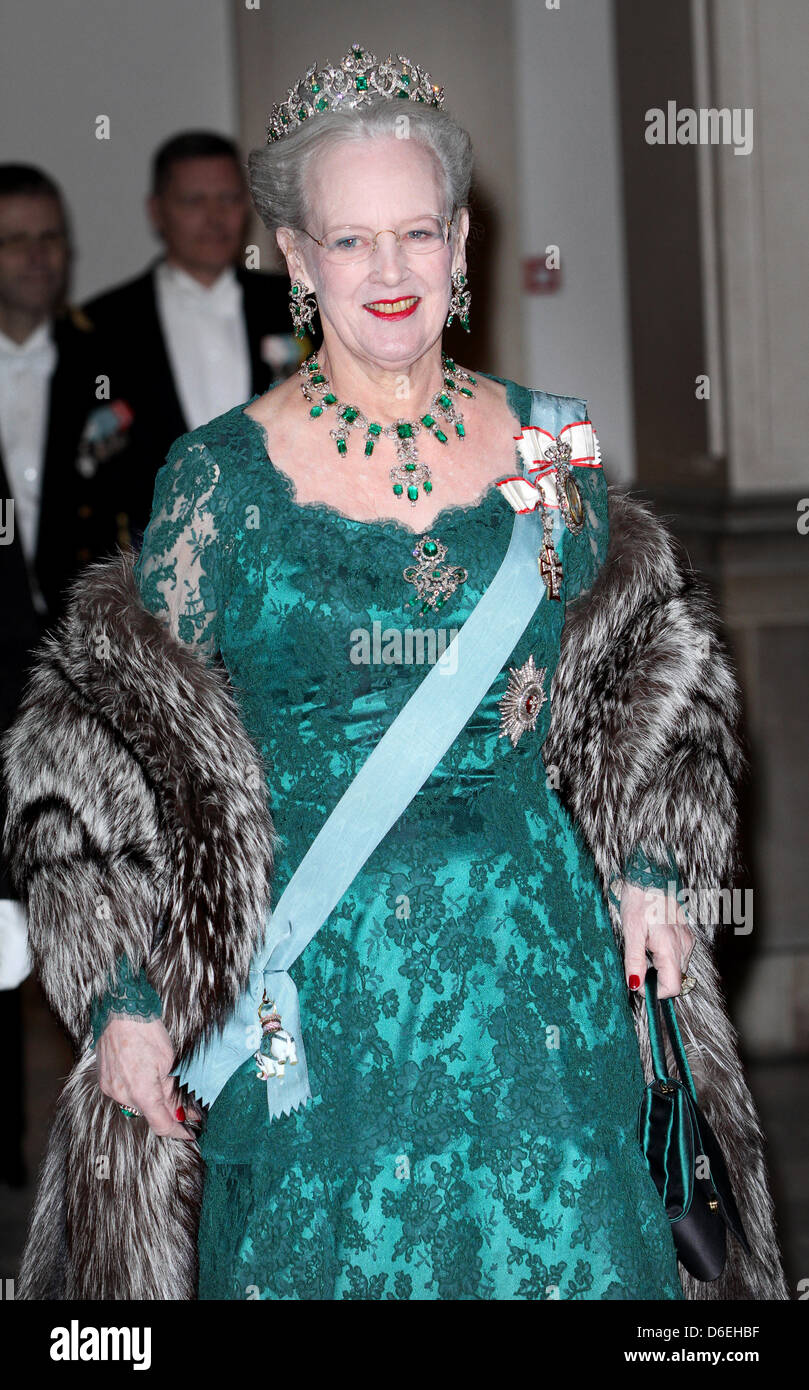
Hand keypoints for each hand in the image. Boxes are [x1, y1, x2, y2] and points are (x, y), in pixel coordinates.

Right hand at [96, 1014, 201, 1138]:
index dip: (178, 1131)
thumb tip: (182, 1111)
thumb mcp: (168, 1062)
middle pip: (149, 1113)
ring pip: (137, 1104)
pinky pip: (124, 1094)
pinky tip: (143, 1073)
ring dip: (150, 1098)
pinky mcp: (104, 1081)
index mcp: (142, 1092)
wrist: (120, 1012)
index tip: (189, 1133)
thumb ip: (172, 1091)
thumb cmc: (146, 1031)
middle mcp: (122, 1095)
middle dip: (166, 1110)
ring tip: (159, 1077)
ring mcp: (111, 1089)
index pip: (161, 1124)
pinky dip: (136, 1089)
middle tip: (182, 1101)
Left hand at [620, 880, 695, 1000]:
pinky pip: (677, 957)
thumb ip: (634, 961)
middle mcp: (684, 946)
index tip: (638, 982)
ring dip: (659, 968)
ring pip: (676, 970)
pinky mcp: (686, 936)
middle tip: (638, 961)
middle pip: (675, 980)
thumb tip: (635, 985)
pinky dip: (664, 958)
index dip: (654, 992)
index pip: (673, 987)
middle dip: (655, 979)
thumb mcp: (631, 932)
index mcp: (671, 947)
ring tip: (644, 948)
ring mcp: (687, 941)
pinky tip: (652, 943)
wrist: (649, 878)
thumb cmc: (639, 901)